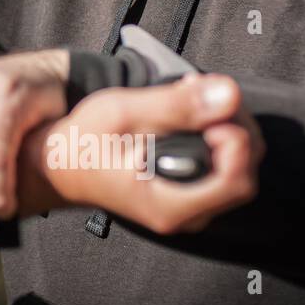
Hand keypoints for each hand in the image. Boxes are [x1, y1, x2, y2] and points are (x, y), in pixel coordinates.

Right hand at [31, 73, 263, 234]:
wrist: (59, 163)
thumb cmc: (81, 143)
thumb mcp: (122, 113)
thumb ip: (176, 105)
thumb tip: (228, 94)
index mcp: (169, 204)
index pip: (237, 180)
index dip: (235, 139)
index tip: (209, 109)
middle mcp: (185, 214)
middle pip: (244, 171)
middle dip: (234, 124)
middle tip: (203, 91)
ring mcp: (187, 206)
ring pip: (238, 167)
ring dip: (226, 124)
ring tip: (194, 95)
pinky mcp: (185, 193)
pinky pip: (220, 167)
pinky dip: (215, 135)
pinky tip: (191, 112)